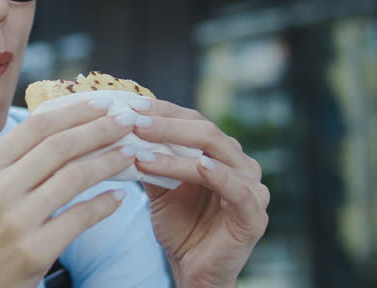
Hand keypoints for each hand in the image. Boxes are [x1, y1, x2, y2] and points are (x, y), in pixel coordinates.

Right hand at [0, 99, 136, 287]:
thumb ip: (11, 160)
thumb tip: (61, 126)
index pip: (37, 127)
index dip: (75, 111)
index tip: (103, 103)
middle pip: (60, 146)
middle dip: (100, 129)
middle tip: (127, 120)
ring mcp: (15, 221)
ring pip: (74, 177)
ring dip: (109, 161)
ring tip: (130, 153)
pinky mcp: (33, 252)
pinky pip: (80, 218)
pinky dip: (104, 204)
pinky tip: (118, 197)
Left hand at [128, 99, 268, 287]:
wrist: (193, 271)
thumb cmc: (180, 226)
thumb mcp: (159, 187)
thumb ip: (150, 158)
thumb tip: (122, 128)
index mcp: (219, 152)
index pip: (192, 120)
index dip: (162, 111)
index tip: (130, 105)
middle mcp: (240, 163)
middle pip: (204, 131)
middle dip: (166, 125)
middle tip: (135, 122)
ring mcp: (252, 188)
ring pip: (214, 155)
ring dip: (176, 151)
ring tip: (143, 150)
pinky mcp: (254, 216)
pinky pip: (238, 190)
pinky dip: (218, 176)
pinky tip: (200, 166)